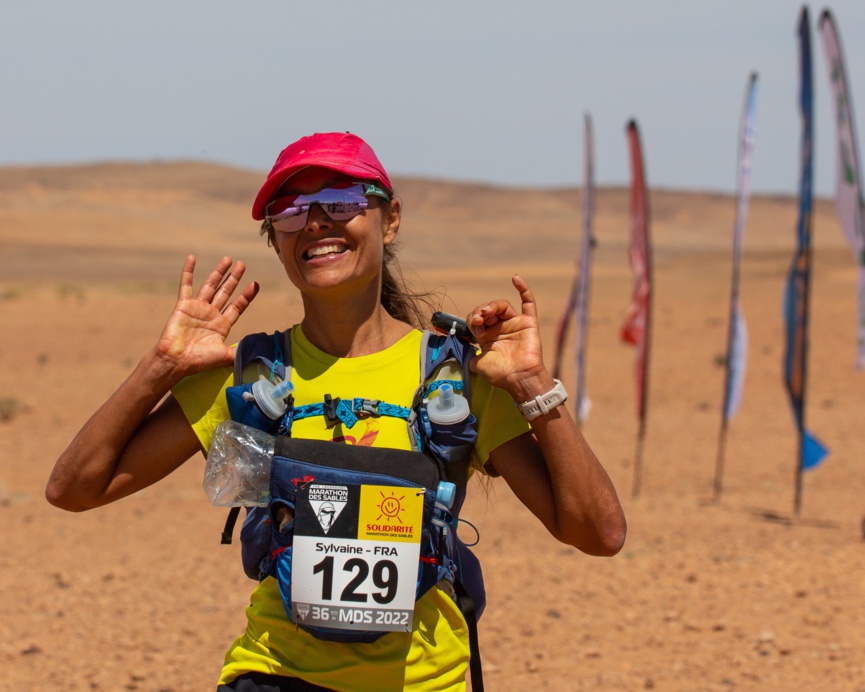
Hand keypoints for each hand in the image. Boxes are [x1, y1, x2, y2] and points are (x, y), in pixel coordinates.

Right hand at [154, 255, 258, 376]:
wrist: (176, 360)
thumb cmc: (200, 361)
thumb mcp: (225, 356)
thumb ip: (241, 351)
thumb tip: (258, 352)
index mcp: (222, 325)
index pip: (238, 306)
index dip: (246, 295)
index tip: (255, 284)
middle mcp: (211, 314)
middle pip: (226, 292)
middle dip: (234, 279)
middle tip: (242, 265)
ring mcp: (197, 308)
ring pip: (210, 286)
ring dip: (219, 272)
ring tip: (228, 260)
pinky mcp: (183, 305)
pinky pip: (186, 285)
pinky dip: (188, 271)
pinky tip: (192, 258)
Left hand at [466, 275, 548, 396]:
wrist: (519, 378)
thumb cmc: (500, 374)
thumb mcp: (477, 364)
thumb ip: (468, 354)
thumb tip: (460, 349)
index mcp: (488, 337)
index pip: (477, 319)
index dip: (473, 319)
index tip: (475, 329)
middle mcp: (501, 328)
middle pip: (488, 310)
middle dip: (480, 311)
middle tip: (479, 319)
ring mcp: (515, 324)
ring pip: (502, 306)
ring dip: (493, 305)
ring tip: (488, 312)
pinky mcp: (528, 323)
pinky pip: (528, 303)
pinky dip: (523, 289)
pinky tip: (515, 278)